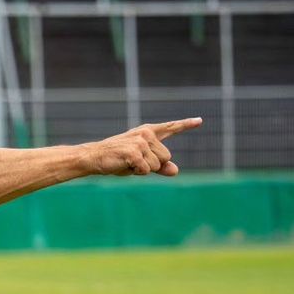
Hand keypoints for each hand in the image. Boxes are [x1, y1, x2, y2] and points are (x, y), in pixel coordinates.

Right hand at [84, 117, 201, 176]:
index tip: (199, 121)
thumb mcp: (140, 162)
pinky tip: (123, 165)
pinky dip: (135, 172)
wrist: (93, 158)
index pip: (170, 127)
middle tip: (132, 162)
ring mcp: (140, 142)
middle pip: (166, 157)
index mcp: (147, 133)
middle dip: (152, 165)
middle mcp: (146, 134)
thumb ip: (159, 165)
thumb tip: (175, 170)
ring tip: (126, 163)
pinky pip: (145, 170)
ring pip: (156, 165)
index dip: (186, 125)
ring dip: (142, 170)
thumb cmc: (116, 160)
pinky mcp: (134, 152)